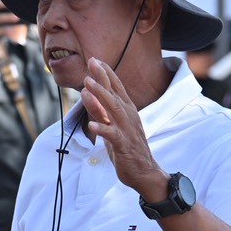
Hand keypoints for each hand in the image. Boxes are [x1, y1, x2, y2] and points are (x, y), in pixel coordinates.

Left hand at [82, 58, 164, 201]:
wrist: (144, 171)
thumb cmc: (126, 146)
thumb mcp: (111, 124)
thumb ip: (99, 109)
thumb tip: (86, 93)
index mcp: (126, 110)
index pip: (116, 87)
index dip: (106, 73)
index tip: (95, 59)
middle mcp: (128, 116)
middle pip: (114, 93)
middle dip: (102, 78)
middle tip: (91, 63)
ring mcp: (127, 130)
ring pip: (113, 110)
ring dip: (100, 97)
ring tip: (87, 86)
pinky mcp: (124, 145)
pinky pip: (112, 135)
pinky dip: (102, 129)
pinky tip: (92, 124)